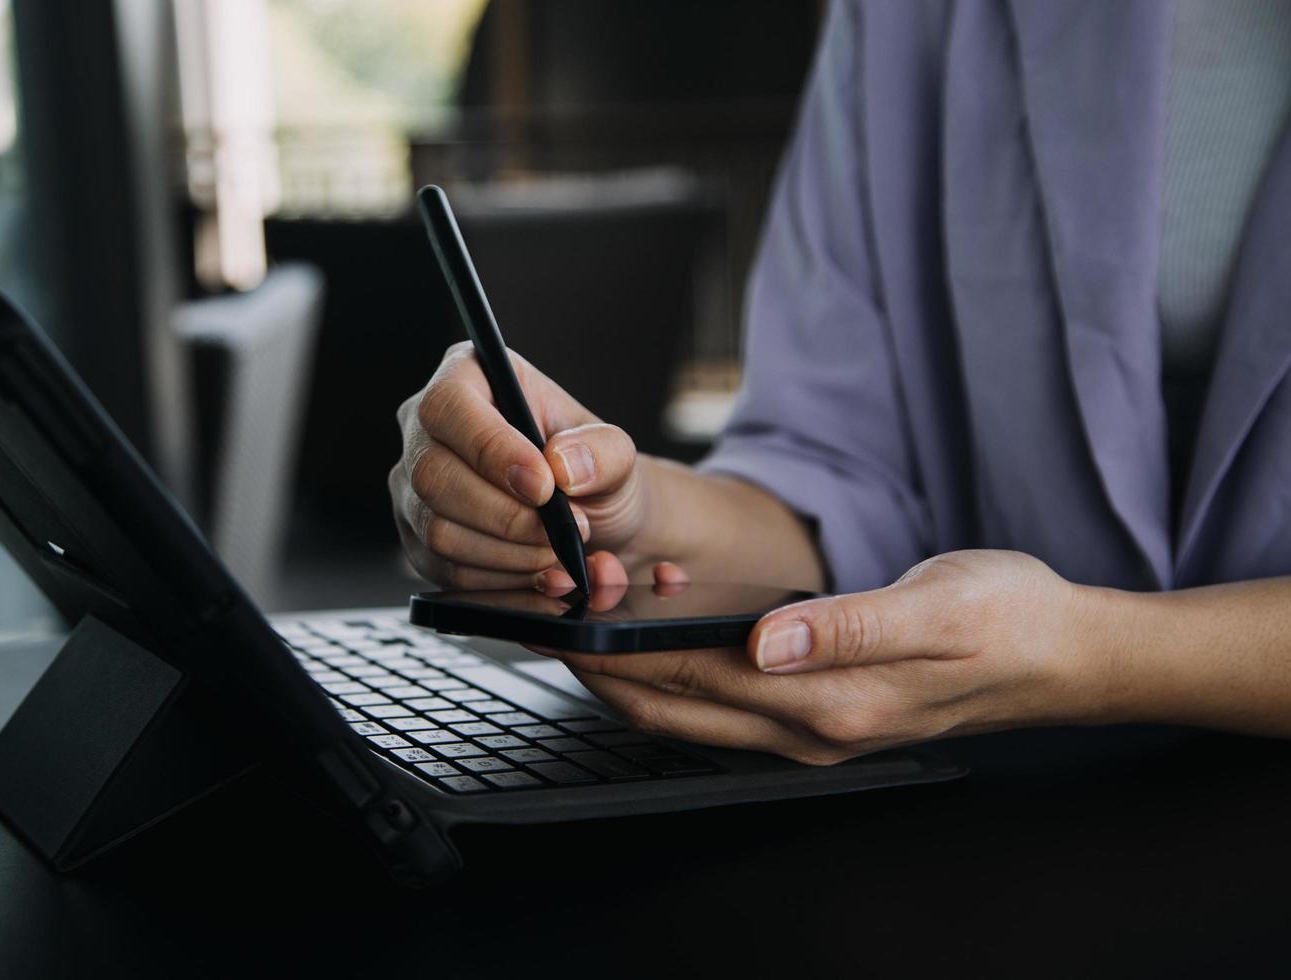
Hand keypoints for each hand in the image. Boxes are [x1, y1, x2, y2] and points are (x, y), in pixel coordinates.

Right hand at [391, 342, 648, 589]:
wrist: (586, 518)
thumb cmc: (589, 470)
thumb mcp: (615, 452)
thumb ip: (602, 452)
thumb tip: (563, 465)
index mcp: (467, 376)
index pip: (450, 405)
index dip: (491, 450)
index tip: (543, 487)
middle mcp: (424, 429)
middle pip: (433, 475)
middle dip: (506, 516)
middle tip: (564, 530)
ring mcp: (411, 487)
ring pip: (437, 530)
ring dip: (508, 553)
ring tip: (557, 551)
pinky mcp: (415, 538)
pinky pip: (443, 569)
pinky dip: (499, 579)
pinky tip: (536, 570)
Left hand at [544, 550, 1105, 763]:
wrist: (1062, 655)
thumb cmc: (1006, 619)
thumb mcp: (932, 607)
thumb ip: (845, 626)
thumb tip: (763, 642)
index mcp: (829, 702)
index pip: (693, 685)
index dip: (621, 657)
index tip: (564, 626)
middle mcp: (813, 730)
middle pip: (678, 712)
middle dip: (607, 673)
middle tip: (549, 627)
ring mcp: (817, 731)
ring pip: (697, 716)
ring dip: (639, 679)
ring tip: (588, 633)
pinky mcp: (826, 717)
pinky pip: (730, 708)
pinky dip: (683, 682)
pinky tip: (667, 647)